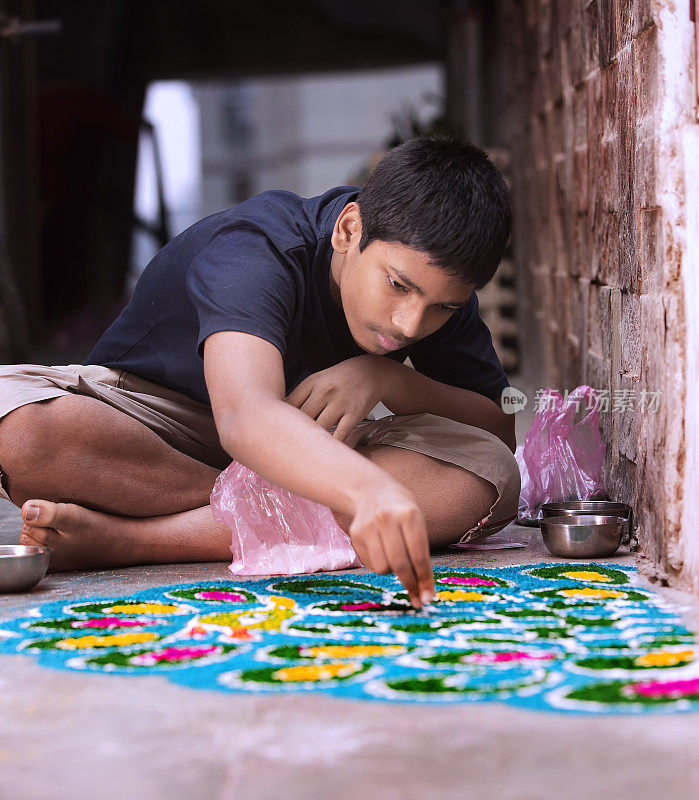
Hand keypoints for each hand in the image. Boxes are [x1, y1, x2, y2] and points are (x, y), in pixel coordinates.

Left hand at [284, 355, 390, 441]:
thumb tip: (278, 414)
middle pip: (302, 417)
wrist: (371, 372)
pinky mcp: (354, 413)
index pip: (289, 404)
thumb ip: (299, 396)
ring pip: (319, 427)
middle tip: (286, 448)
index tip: (275, 432)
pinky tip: (326, 451)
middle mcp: (324, 391)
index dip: (280, 419)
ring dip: (312, 440)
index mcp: (311, 382)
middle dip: (294, 432)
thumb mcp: (317, 380)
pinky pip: (340, 434)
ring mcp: (340, 402)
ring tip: (304, 453)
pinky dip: (332, 444)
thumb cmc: (339, 379)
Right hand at [348, 479, 434, 608]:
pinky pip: (370, 564)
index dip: (424, 580)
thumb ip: (421, 552)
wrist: (372, 492)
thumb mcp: (418, 521)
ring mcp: (368, 526)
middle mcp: (386, 519)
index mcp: (408, 514)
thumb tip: (425, 591)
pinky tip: (383, 552)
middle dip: (410, 584)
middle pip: (399, 564)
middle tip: (417, 597)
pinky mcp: (355, 534)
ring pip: (382, 568)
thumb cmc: (402, 511)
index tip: (429, 597)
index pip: (419, 555)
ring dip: (393, 572)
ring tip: (396, 559)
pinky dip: (380, 565)